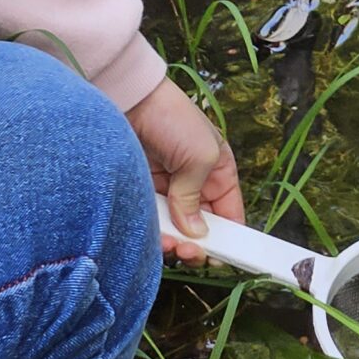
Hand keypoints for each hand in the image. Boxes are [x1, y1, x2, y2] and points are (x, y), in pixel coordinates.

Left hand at [126, 77, 240, 264]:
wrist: (127, 100)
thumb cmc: (171, 117)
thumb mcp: (198, 154)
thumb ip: (196, 196)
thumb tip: (195, 233)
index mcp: (219, 174)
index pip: (231, 216)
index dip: (230, 240)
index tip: (221, 259)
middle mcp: (196, 186)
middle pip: (202, 230)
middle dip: (196, 245)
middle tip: (187, 251)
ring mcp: (168, 191)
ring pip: (176, 231)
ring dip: (173, 243)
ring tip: (168, 244)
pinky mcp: (142, 192)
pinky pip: (153, 222)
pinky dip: (154, 233)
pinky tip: (153, 235)